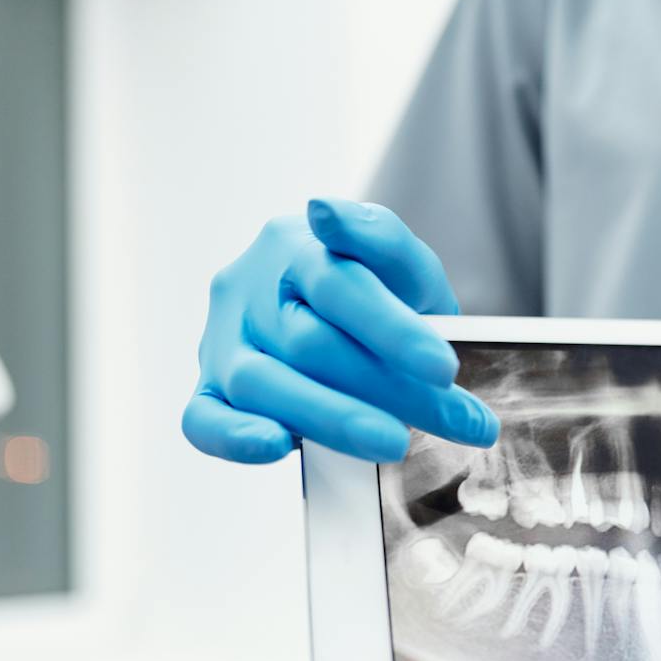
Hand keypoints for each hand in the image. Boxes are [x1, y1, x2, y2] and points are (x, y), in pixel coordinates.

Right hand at [182, 197, 498, 463]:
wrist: (338, 314)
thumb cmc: (375, 290)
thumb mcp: (400, 262)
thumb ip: (382, 240)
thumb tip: (325, 214)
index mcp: (295, 248)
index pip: (340, 286)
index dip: (392, 330)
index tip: (444, 369)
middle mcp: (249, 292)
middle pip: (311, 344)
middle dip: (391, 390)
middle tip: (457, 422)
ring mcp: (224, 343)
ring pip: (261, 383)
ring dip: (332, 419)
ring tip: (395, 444)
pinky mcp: (210, 392)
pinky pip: (203, 420)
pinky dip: (236, 438)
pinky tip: (278, 446)